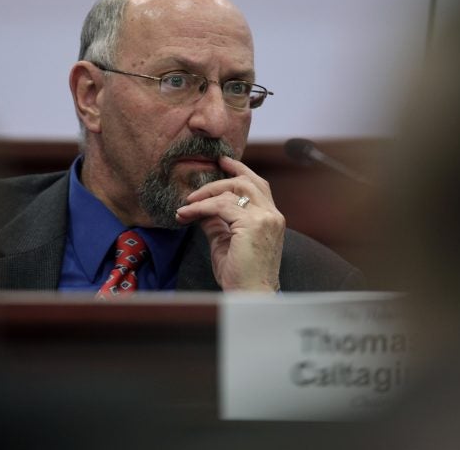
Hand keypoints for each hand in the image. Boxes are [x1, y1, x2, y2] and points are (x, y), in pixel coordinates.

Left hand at [175, 156, 284, 291]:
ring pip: (234, 190)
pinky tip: (187, 213)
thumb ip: (217, 223)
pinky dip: (201, 207)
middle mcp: (272, 215)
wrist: (251, 295)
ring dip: (207, 193)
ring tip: (188, 202)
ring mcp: (265, 218)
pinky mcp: (252, 224)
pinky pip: (221, 206)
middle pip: (248, 181)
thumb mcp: (225, 242)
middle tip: (204, 172)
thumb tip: (201, 209)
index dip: (241, 172)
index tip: (224, 164)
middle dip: (225, 173)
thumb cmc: (241, 275)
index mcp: (272, 218)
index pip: (258, 186)